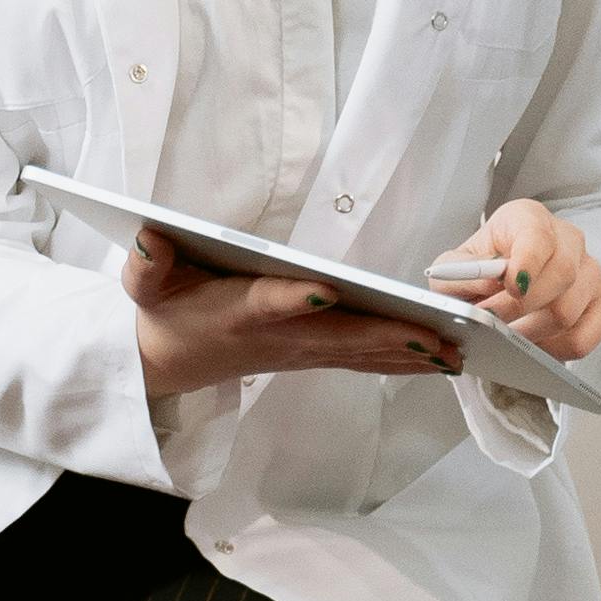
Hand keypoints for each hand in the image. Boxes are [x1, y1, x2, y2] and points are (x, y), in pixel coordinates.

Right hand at [124, 228, 458, 404]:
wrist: (170, 361)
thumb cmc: (164, 310)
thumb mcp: (143, 284)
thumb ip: (145, 265)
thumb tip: (150, 239)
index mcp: (234, 310)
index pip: (263, 302)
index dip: (291, 299)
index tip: (324, 291)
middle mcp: (275, 337)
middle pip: (333, 336)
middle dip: (384, 336)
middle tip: (435, 337)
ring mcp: (299, 351)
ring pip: (358, 354)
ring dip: (407, 355)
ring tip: (458, 353)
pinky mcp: (313, 356)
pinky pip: (364, 361)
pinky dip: (403, 361)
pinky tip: (444, 360)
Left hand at [427, 203, 600, 365]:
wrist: (496, 285)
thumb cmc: (478, 272)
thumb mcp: (454, 267)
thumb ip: (461, 274)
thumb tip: (486, 287)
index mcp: (528, 218)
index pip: (538, 236)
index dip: (527, 264)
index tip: (510, 288)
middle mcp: (567, 238)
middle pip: (561, 275)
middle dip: (522, 307)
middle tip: (494, 325)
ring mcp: (590, 270)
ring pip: (569, 310)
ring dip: (532, 333)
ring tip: (506, 339)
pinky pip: (584, 337)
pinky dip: (554, 350)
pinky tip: (533, 347)